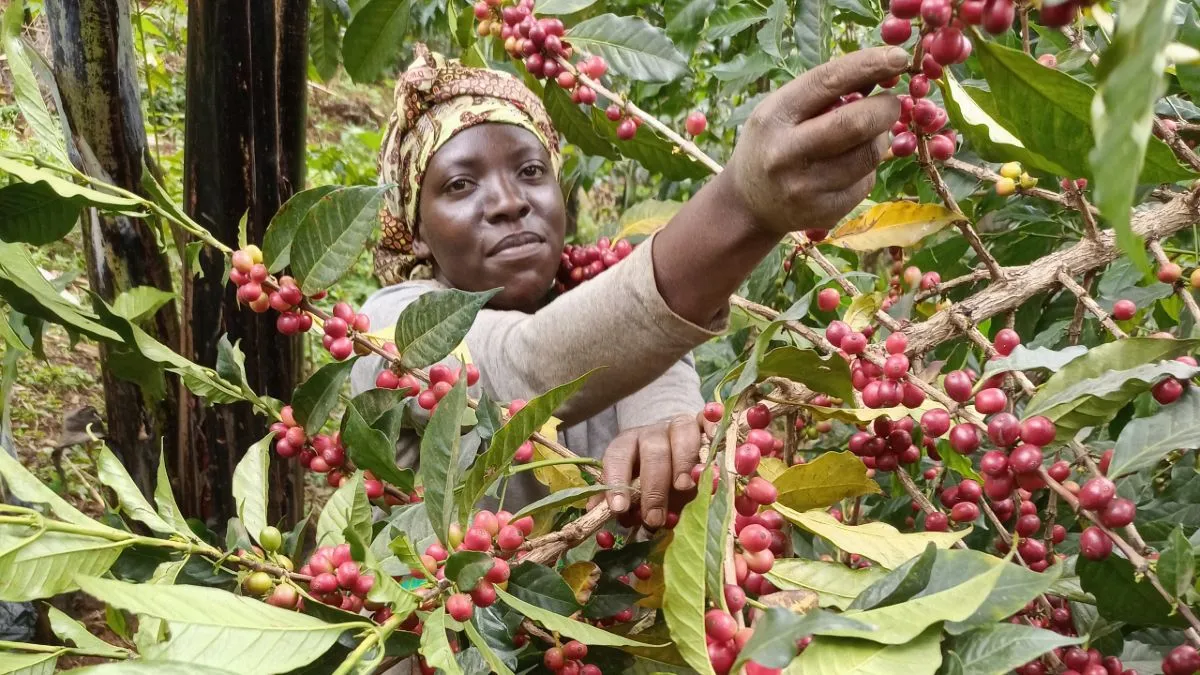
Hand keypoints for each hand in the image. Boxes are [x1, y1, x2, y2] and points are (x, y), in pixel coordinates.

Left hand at [595, 413, 709, 528]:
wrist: (674, 446)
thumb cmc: (649, 474)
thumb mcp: (632, 488)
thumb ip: (619, 502)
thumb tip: (597, 518)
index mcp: (627, 445)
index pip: (617, 457)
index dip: (616, 481)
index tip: (619, 508)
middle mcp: (652, 433)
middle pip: (652, 451)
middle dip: (653, 487)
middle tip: (654, 518)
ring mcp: (678, 426)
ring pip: (681, 434)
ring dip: (682, 462)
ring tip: (683, 487)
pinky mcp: (701, 424)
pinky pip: (707, 420)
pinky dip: (711, 429)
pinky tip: (712, 445)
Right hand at [723, 46, 908, 235]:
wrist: (749, 204)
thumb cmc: (772, 143)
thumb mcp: (782, 110)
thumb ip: (824, 92)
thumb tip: (882, 71)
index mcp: (773, 117)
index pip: (827, 82)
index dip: (869, 65)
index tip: (898, 57)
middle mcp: (785, 154)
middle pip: (856, 123)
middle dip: (885, 108)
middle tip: (891, 103)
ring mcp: (805, 188)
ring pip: (869, 155)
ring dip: (879, 138)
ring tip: (866, 135)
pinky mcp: (824, 213)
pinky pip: (866, 182)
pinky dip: (868, 168)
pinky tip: (850, 166)